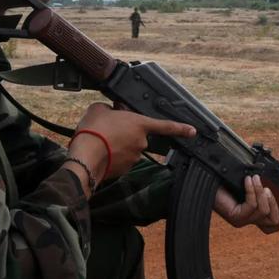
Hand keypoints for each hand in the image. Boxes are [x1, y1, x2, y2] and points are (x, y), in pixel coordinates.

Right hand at [69, 103, 194, 182]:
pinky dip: (113, 157)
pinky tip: (100, 152)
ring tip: (100, 141)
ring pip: (128, 148)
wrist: (85, 157)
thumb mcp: (100, 108)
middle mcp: (141, 141)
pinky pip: (121, 160)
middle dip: (126, 133)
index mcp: (140, 124)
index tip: (193, 131)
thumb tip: (112, 111)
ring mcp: (134, 157)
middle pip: (137, 135)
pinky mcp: (125, 170)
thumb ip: (111, 108)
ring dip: (117, 145)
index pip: (165, 125)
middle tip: (107, 130)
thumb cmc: (94, 130)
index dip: (180, 128)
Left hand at [214, 174, 278, 233]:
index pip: (270, 227)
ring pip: (263, 211)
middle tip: (264, 187)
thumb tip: (269, 186)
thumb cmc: (223, 181)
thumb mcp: (245, 185)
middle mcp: (247, 220)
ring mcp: (241, 220)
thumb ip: (258, 189)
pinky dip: (252, 191)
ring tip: (254, 179)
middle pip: (271, 220)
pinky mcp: (235, 217)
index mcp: (252, 214)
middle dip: (273, 202)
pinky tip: (247, 181)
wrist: (206, 182)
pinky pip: (252, 205)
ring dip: (261, 191)